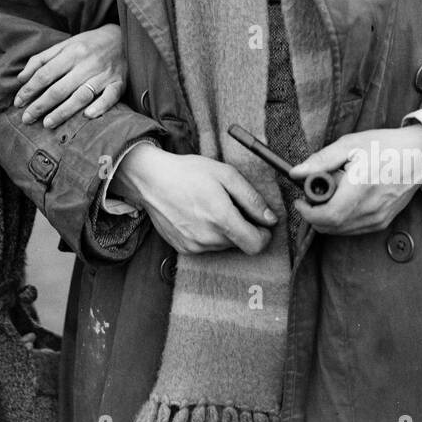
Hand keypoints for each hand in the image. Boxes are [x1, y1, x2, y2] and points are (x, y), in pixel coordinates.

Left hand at [13, 24, 125, 128]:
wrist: (123, 38)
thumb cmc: (88, 44)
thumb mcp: (64, 45)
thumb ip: (41, 60)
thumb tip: (20, 78)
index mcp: (72, 52)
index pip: (45, 74)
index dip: (29, 89)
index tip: (18, 102)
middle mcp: (87, 64)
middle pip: (59, 88)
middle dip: (40, 105)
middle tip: (26, 119)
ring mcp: (104, 74)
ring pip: (81, 95)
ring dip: (63, 111)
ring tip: (47, 124)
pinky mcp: (119, 83)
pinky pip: (110, 97)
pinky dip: (99, 107)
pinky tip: (87, 116)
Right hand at [112, 144, 276, 254]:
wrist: (151, 180)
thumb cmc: (188, 172)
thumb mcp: (225, 174)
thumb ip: (251, 198)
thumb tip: (270, 218)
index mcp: (221, 219)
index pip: (256, 245)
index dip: (264, 235)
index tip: (261, 224)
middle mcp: (208, 238)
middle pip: (240, 244)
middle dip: (242, 227)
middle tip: (231, 205)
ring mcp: (194, 246)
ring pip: (223, 245)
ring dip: (224, 231)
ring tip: (210, 207)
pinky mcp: (183, 248)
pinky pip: (206, 247)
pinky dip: (208, 234)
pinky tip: (197, 215)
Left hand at [290, 125, 421, 235]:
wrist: (420, 156)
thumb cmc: (385, 146)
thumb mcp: (350, 144)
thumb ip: (321, 160)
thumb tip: (296, 172)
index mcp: (360, 188)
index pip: (328, 215)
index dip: (308, 212)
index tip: (300, 201)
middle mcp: (370, 208)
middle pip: (331, 226)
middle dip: (314, 215)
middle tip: (312, 195)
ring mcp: (378, 218)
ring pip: (341, 230)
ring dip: (327, 219)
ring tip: (331, 195)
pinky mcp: (383, 221)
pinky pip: (354, 229)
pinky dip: (341, 221)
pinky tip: (344, 201)